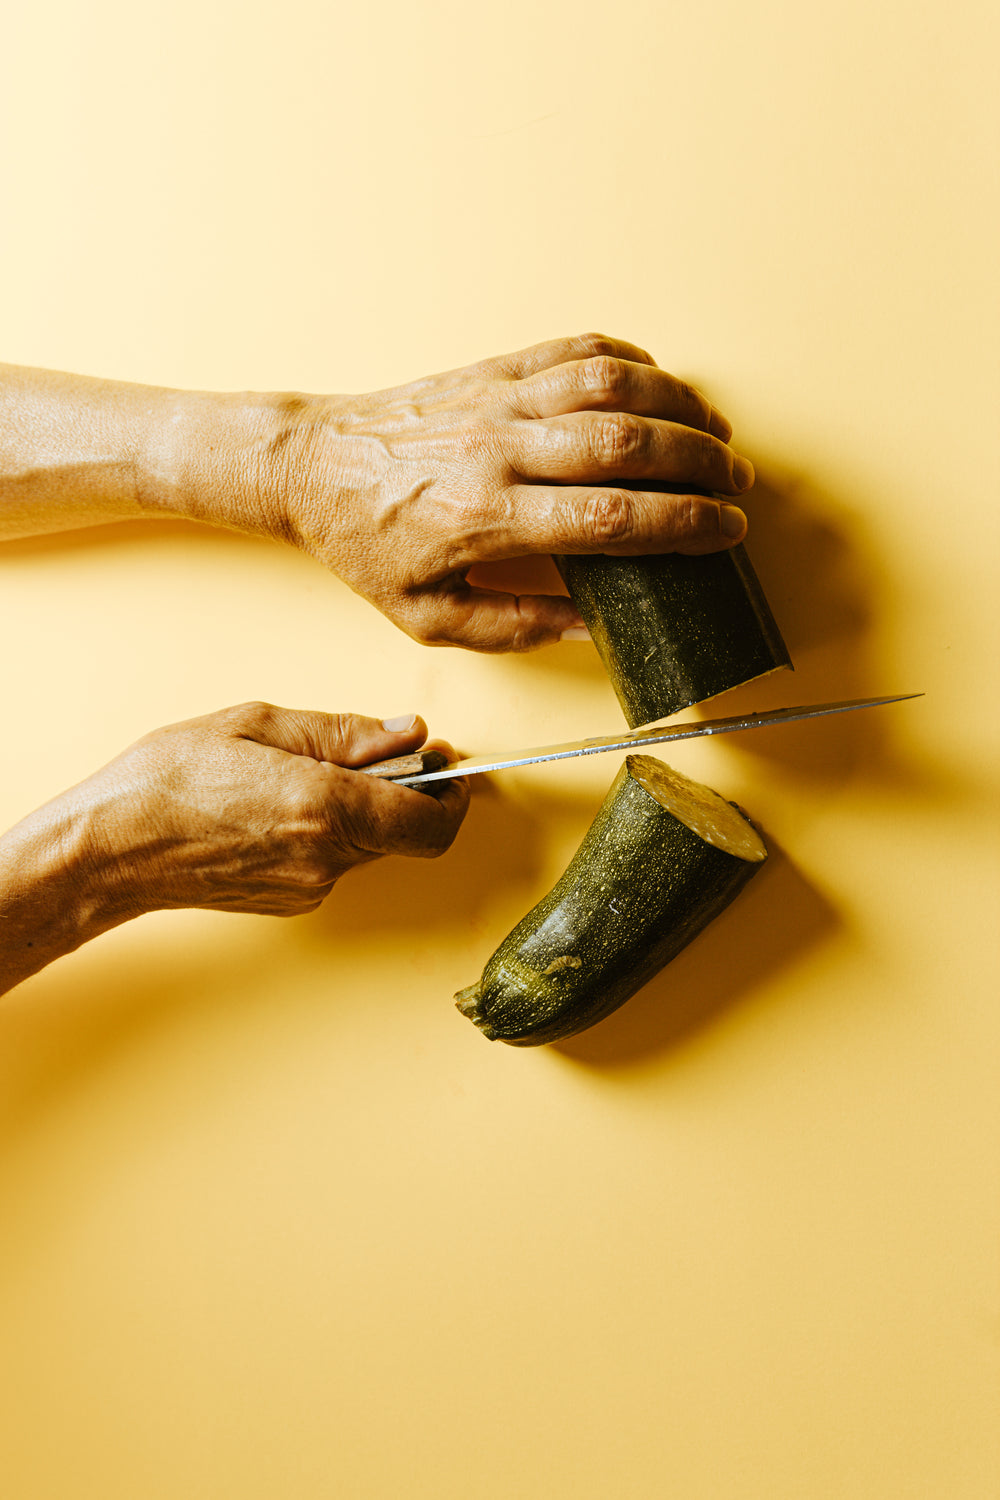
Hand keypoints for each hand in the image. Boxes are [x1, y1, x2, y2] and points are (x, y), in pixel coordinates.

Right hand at [73, 702, 467, 917]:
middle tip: (375, 752)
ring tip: (308, 773)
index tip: (444, 764)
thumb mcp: (257, 724)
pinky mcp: (289, 902)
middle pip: (404, 830)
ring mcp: (308, 888)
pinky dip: (329, 830)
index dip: (453, 794)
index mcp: (326, 808)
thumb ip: (343, 732)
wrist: (109, 848)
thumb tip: (407, 733)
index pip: (433, 823)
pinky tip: (282, 805)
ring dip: (363, 809)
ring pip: (369, 845)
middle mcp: (327, 858)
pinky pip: (334, 861)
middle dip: (404, 789)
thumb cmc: (169, 780)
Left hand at [270, 332, 754, 651]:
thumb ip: (514, 627)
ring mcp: (496, 399)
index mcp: (486, 518)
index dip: (683, 524)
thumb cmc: (366, 545)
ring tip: (717, 433)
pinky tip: (661, 386)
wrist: (308, 464)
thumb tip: (595, 627)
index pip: (610, 517)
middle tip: (739, 484)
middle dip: (701, 462)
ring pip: (612, 385)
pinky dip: (632, 362)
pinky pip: (576, 350)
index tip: (726, 532)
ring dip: (679, 404)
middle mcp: (498, 449)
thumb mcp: (427, 615)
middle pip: (627, 443)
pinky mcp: (490, 368)